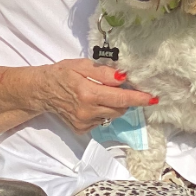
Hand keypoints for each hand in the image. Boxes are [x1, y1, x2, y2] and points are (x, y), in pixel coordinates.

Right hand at [36, 59, 157, 134]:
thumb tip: (122, 77)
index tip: (154, 98)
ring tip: (100, 94)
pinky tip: (90, 104)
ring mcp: (84, 123)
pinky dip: (102, 112)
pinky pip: (101, 121)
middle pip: (120, 109)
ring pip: (111, 116)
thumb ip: (102, 72)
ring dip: (113, 106)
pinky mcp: (82, 129)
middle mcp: (88, 111)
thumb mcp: (81, 65)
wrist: (42, 91)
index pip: (120, 98)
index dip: (139, 98)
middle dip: (125, 100)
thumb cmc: (62, 73)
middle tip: (119, 88)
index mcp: (88, 93)